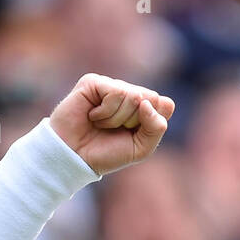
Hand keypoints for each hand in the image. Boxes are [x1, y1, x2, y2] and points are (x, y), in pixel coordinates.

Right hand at [49, 73, 174, 176]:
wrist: (75, 157)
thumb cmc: (107, 153)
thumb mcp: (141, 148)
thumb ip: (156, 127)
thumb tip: (146, 102)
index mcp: (143, 107)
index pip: (164, 104)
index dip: (152, 123)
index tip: (133, 135)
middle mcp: (129, 93)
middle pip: (151, 97)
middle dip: (134, 121)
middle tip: (115, 130)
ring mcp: (111, 86)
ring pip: (133, 96)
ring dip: (117, 118)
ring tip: (101, 124)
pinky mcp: (94, 82)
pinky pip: (115, 92)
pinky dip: (106, 112)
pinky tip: (92, 116)